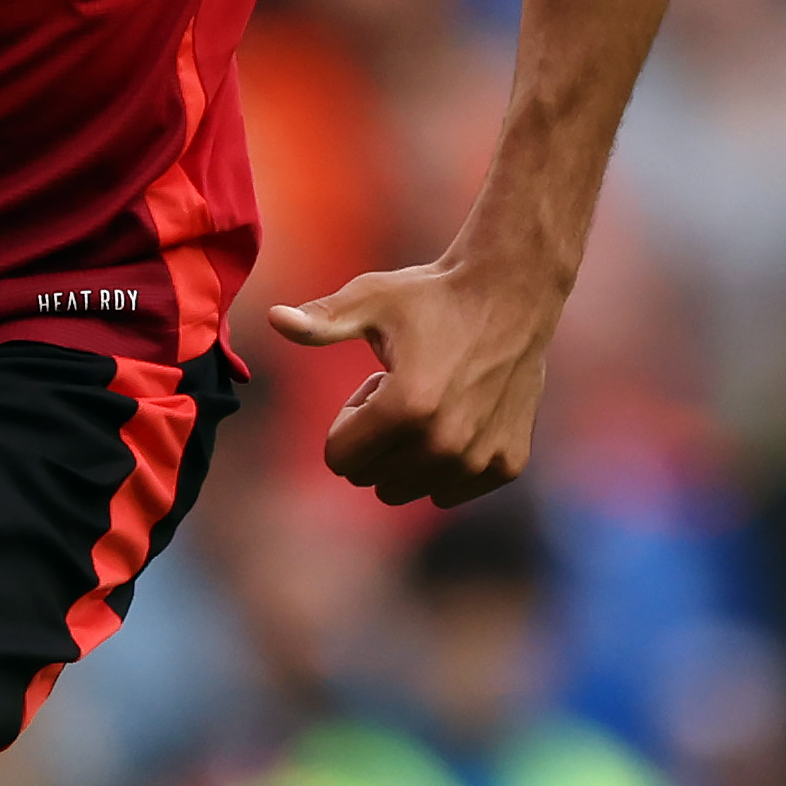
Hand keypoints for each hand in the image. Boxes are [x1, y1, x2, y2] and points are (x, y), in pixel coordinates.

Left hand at [266, 258, 560, 506]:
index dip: (348, 420)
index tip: (374, 383)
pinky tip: (462, 413)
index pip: (339, 460)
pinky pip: (450, 492)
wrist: (512, 293)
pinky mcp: (506, 465)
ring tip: (431, 399)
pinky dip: (445, 463)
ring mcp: (478, 460)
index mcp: (405, 410)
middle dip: (375, 438)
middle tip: (404, 388)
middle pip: (371, 479)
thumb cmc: (432, 295)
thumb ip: (321, 321)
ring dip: (408, 451)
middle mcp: (444, 444)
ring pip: (409, 489)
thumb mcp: (370, 300)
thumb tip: (274, 318)